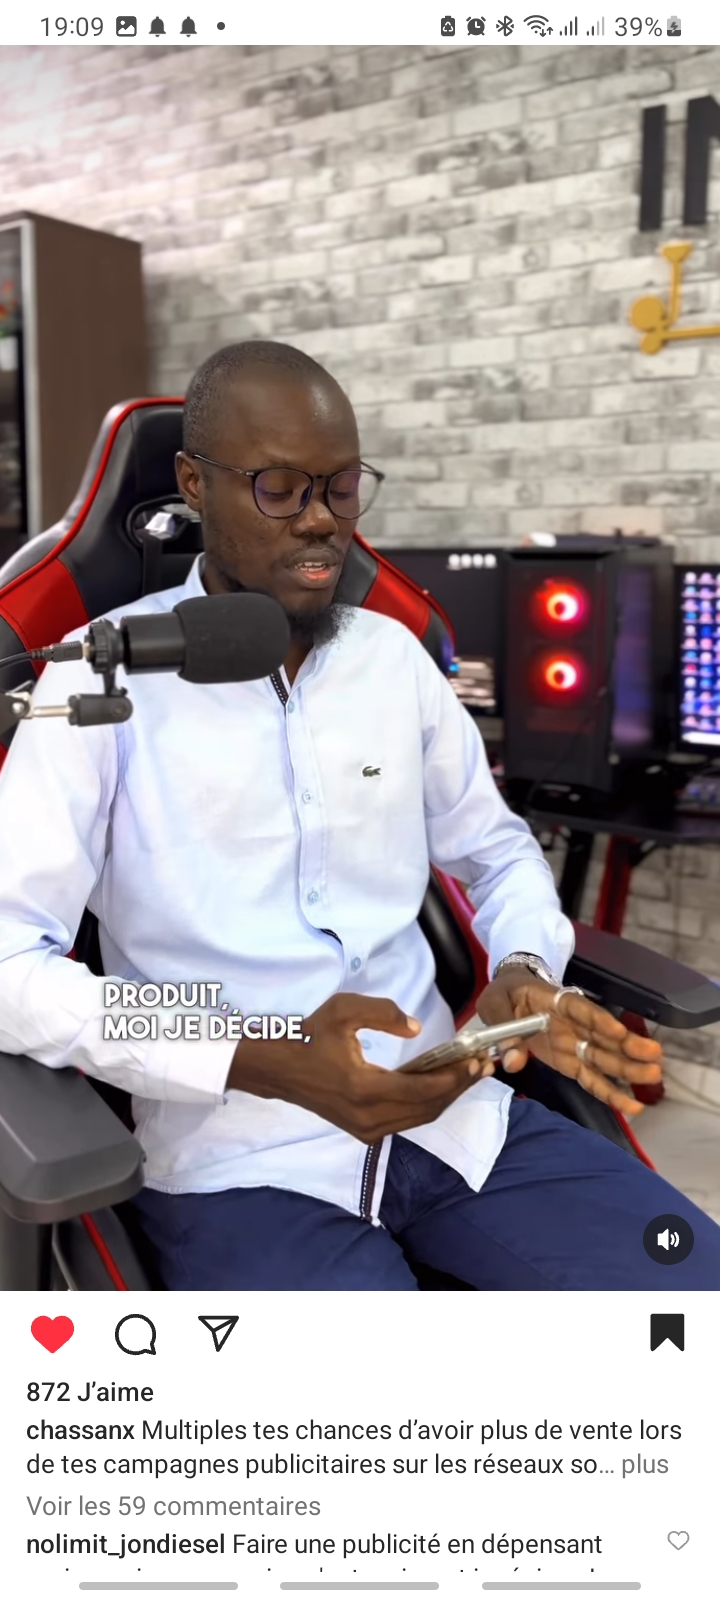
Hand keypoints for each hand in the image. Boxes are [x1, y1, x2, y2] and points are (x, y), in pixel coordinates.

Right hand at [226, 992, 494, 1142]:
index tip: (475, 1061)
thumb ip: (383, 1013)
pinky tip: (440, 1084)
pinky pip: (406, 1120)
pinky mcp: (364, 1131)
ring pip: (419, 1118)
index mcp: (364, 1090)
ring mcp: (366, 1129)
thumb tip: (416, 1029)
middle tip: (481, 1066)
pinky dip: (427, 1104)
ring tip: (468, 1074)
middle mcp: (368, 1117)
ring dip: (446, 1098)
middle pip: (427, 1109)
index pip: (422, 1090)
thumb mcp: (343, 1010)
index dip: (453, 1078)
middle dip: (457, 1088)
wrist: (278, 1068)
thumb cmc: (310, 1035)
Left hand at [476, 971, 662, 1115]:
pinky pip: (591, 1078)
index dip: (599, 1020)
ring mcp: (574, 1044)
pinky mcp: (570, 1063)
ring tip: (653, 1076)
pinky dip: (609, 1092)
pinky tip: (631, 1105)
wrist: (509, 995)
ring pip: (604, 1058)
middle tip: (653, 1056)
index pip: (581, 1009)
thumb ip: (504, 1029)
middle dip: (627, 1047)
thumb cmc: (505, 994)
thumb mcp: (495, 1003)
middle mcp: (572, 1024)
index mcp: (556, 1001)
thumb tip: (514, 1060)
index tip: (618, 1029)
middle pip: (602, 1036)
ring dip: (628, 1068)